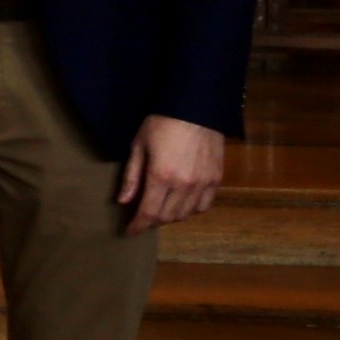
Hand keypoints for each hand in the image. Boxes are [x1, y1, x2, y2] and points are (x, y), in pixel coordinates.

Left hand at [118, 114, 224, 230]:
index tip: (130, 232)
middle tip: (143, 218)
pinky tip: (183, 204)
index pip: (149, 213)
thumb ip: (131, 177)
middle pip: (167, 217)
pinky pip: (204, 205)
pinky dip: (192, 210)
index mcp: (161, 176)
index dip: (138, 226)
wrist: (195, 107)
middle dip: (152, 221)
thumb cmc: (161, 123)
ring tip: (160, 210)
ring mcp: (203, 183)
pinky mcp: (216, 178)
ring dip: (171, 217)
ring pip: (186, 214)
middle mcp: (184, 185)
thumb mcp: (138, 146)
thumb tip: (123, 201)